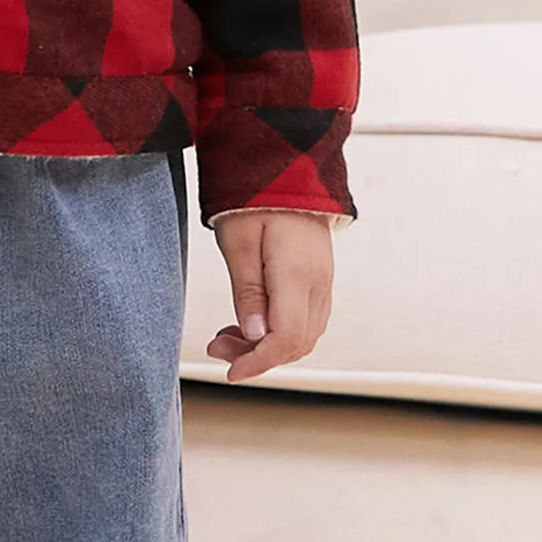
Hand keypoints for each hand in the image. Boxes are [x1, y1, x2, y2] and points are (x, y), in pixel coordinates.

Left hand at [207, 210, 334, 383]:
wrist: (289, 169)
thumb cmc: (257, 198)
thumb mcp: (238, 242)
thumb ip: (248, 291)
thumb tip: (255, 335)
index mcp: (297, 273)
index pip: (286, 338)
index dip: (258, 362)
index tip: (230, 372)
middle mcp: (318, 283)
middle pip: (296, 344)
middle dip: (256, 357)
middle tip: (217, 348)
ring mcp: (324, 282)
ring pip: (304, 337)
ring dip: (267, 347)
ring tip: (228, 337)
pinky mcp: (320, 280)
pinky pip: (306, 321)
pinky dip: (279, 333)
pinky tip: (251, 324)